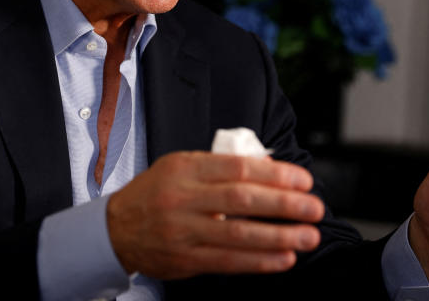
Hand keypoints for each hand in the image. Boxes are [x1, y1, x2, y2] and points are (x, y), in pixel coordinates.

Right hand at [106, 151, 324, 278]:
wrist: (114, 229)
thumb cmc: (155, 193)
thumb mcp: (182, 166)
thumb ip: (221, 167)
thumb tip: (270, 169)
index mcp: (186, 168)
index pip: (239, 168)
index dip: (275, 174)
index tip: (302, 181)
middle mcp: (184, 198)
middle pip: (242, 200)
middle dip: (284, 204)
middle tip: (313, 207)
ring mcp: (184, 231)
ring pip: (238, 234)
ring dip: (279, 236)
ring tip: (307, 236)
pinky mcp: (185, 259)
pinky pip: (228, 261)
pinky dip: (259, 261)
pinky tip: (283, 258)